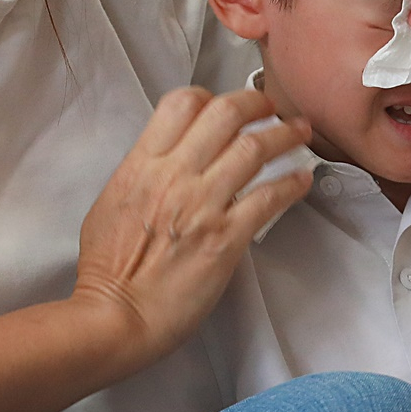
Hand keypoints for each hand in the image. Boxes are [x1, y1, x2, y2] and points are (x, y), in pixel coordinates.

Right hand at [73, 86, 310, 368]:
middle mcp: (175, 175)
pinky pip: (269, 197)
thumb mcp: (111, 203)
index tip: (225, 106)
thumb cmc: (107, 270)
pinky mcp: (226, 237)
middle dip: (256, 103)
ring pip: (254, 148)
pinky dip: (291, 183)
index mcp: (142, 165)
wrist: (116, 314)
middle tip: (271, 108)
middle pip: (225, 114)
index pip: (181, 104)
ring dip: (284, 135)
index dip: (210, 96)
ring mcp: (203, 204)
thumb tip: (165, 165)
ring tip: (299, 133)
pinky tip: (302, 179)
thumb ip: (141, 175)